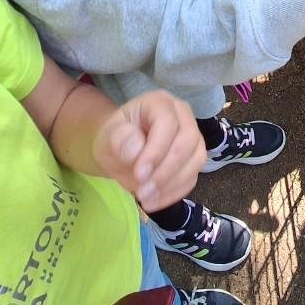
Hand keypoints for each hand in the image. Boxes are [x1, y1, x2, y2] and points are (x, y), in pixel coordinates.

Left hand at [93, 90, 206, 210]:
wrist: (121, 151)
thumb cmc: (115, 139)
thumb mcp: (108, 137)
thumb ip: (119, 139)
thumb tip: (136, 149)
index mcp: (160, 102)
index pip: (167, 123)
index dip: (156, 150)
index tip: (139, 174)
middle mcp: (182, 115)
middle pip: (188, 140)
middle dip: (166, 170)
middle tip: (142, 191)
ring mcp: (192, 136)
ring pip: (197, 159)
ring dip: (172, 184)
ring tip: (146, 199)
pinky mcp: (194, 158)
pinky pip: (193, 176)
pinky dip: (175, 192)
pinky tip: (154, 202)